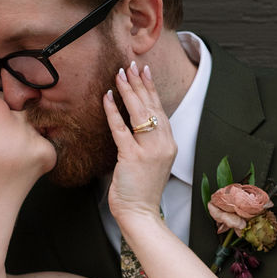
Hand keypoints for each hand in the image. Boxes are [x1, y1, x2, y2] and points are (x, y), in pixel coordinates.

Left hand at [104, 61, 175, 227]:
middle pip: (151, 106)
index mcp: (169, 143)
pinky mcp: (133, 157)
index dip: (151, 89)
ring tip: (120, 73)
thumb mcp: (151, 161)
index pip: (160, 110)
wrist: (140, 212)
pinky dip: (113, 111)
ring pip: (139, 113)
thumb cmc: (140, 189)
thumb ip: (147, 142)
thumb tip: (134, 122)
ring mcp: (150, 151)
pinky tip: (107, 96)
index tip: (144, 72)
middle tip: (131, 64)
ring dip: (129, 91)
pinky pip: (121, 128)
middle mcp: (163, 144)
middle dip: (140, 83)